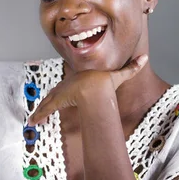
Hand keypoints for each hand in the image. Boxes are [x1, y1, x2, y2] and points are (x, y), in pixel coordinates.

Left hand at [28, 54, 148, 124]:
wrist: (96, 86)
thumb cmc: (105, 81)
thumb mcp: (119, 76)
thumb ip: (131, 68)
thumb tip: (146, 58)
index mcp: (78, 81)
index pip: (68, 87)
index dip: (62, 94)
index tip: (58, 99)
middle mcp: (68, 86)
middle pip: (56, 95)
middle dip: (49, 103)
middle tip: (41, 114)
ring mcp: (62, 93)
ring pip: (48, 103)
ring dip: (41, 112)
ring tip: (34, 121)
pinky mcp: (58, 100)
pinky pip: (45, 108)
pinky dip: (39, 115)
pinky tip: (32, 121)